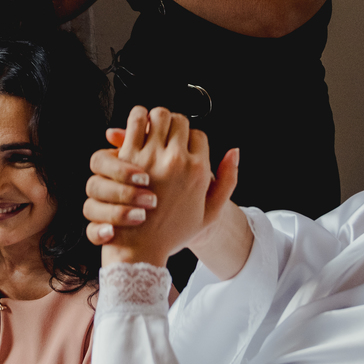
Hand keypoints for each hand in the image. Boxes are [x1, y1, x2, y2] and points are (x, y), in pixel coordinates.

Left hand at [82, 107, 235, 266]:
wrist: (141, 248)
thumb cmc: (173, 233)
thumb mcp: (210, 213)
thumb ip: (228, 181)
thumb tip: (234, 151)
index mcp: (199, 171)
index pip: (199, 134)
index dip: (191, 139)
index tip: (182, 147)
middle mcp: (177, 160)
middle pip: (180, 120)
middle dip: (175, 125)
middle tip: (167, 135)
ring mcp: (152, 157)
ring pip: (159, 115)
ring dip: (157, 118)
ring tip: (153, 129)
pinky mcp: (129, 156)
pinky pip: (135, 122)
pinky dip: (137, 118)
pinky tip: (137, 128)